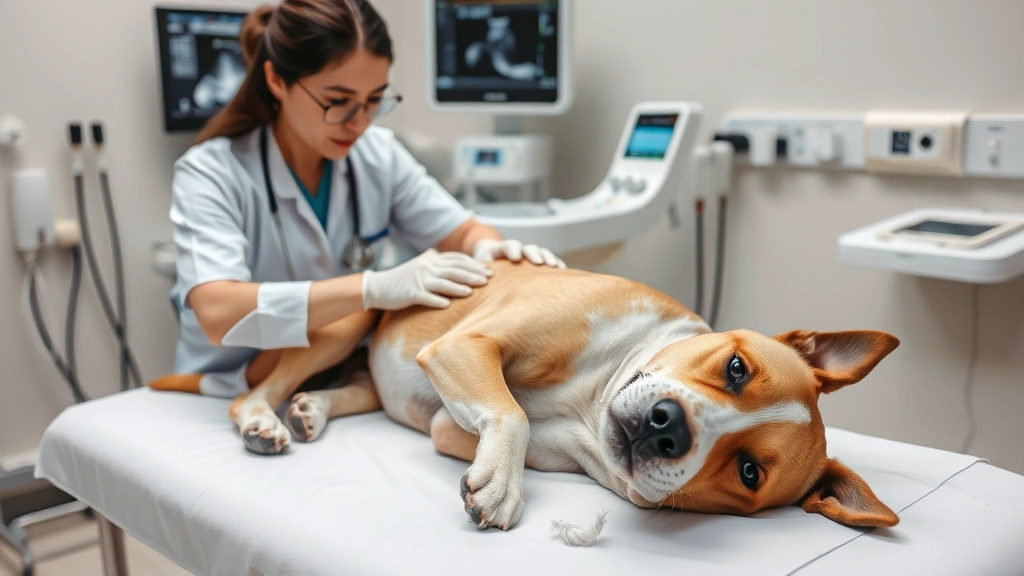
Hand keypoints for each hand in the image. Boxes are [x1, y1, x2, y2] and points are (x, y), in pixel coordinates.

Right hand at [362, 249, 491, 309]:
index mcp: (431, 259)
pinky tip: (448, 305)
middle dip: (472, 274)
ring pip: (443, 283)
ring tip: (473, 292)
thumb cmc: (401, 278)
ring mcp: (419, 280)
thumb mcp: (418, 264)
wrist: (378, 287)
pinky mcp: (411, 293)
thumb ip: (431, 259)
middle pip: (454, 269)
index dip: (474, 264)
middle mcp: (427, 267)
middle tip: (488, 279)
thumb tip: (439, 254)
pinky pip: (427, 297)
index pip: (457, 259)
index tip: (488, 270)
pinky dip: (438, 301)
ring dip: (459, 287)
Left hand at [472, 239, 565, 268]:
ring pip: (540, 252)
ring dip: (548, 258)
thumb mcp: (478, 270)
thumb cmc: (481, 269)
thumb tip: (475, 288)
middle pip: (527, 247)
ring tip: (555, 267)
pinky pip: (548, 260)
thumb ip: (478, 275)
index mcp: (500, 250)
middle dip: (533, 253)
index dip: (512, 250)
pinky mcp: (536, 262)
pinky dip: (556, 264)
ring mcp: (528, 255)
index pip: (508, 245)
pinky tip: (564, 272)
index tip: (515, 258)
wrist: (488, 260)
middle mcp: (517, 251)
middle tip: (538, 262)